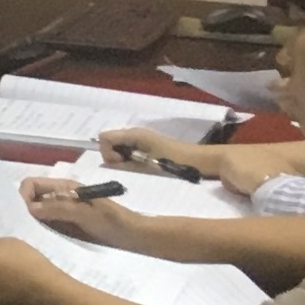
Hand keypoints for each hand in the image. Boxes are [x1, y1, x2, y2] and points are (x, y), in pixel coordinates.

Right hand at [20, 175, 163, 250]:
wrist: (135, 237)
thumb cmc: (113, 222)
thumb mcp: (87, 213)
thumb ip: (60, 208)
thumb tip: (30, 208)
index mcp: (64, 188)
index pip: (31, 184)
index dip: (23, 196)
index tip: (24, 215)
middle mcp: (60, 197)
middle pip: (31, 198)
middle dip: (22, 210)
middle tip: (21, 229)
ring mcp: (62, 212)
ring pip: (36, 214)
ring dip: (30, 223)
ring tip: (28, 238)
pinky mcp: (66, 227)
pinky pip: (45, 226)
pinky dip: (38, 232)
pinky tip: (40, 242)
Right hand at [98, 126, 219, 178]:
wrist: (201, 161)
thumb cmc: (175, 162)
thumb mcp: (147, 165)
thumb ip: (125, 164)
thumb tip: (108, 164)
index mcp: (133, 134)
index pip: (104, 138)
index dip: (108, 153)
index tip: (122, 163)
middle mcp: (134, 134)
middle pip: (110, 143)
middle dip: (115, 158)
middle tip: (132, 169)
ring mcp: (141, 139)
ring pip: (118, 149)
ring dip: (123, 161)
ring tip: (139, 170)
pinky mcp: (147, 147)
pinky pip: (128, 151)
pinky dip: (131, 160)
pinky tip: (144, 168)